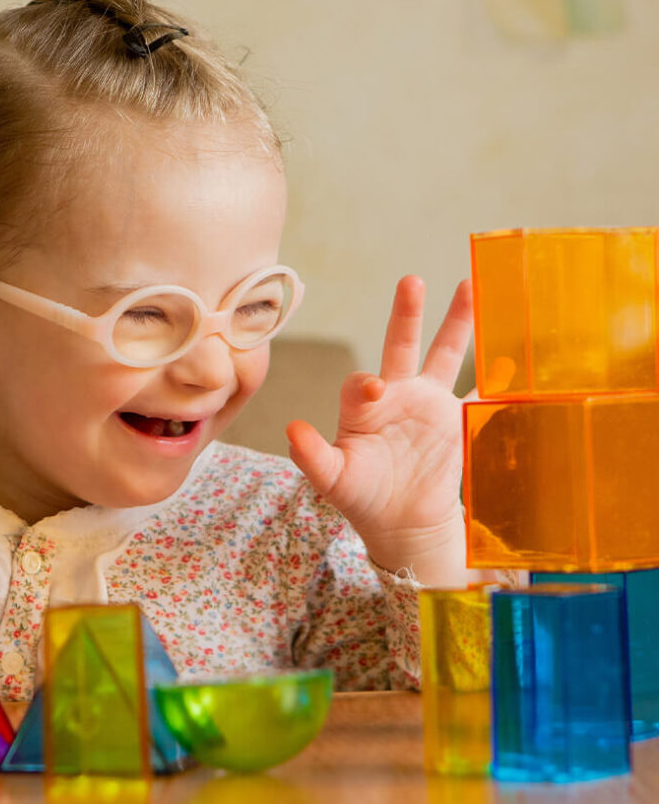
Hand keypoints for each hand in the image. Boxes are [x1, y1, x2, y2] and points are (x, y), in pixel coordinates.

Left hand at [287, 276, 471, 584]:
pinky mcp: (458, 420)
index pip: (361, 382)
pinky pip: (481, 394)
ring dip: (456, 323)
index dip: (365, 383)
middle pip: (400, 346)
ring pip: (444, 354)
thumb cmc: (361, 496)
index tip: (375, 389)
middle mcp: (396, 394)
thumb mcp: (333, 479)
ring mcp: (428, 403)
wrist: (401, 521)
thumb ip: (312, 456)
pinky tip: (513, 355)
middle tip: (410, 282)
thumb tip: (291, 429)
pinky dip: (498, 378)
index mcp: (362, 406)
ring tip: (467, 285)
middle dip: (406, 315)